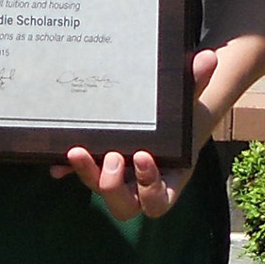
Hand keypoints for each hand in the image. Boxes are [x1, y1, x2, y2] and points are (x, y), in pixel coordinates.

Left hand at [50, 49, 217, 220]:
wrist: (167, 117)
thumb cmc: (181, 117)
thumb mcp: (188, 103)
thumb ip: (196, 84)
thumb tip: (208, 57)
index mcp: (167, 180)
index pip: (158, 201)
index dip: (149, 186)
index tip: (142, 154)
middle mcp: (139, 187)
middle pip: (124, 206)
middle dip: (113, 186)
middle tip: (113, 156)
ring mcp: (116, 178)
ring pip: (99, 189)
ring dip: (87, 174)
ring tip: (78, 150)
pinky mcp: (97, 166)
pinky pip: (79, 174)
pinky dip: (67, 169)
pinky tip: (56, 162)